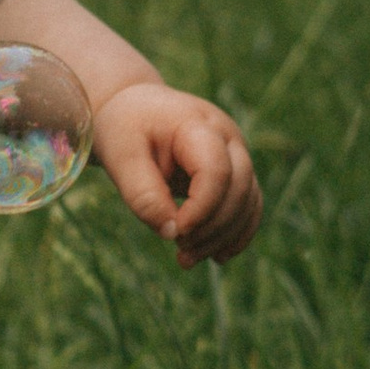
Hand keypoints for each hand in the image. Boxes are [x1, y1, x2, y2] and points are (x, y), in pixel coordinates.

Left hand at [90, 81, 262, 267]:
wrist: (132, 108)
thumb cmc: (123, 128)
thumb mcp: (120, 157)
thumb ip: (143, 194)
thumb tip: (171, 233)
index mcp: (198, 124)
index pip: (216, 172)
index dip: (202, 209)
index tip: (174, 233)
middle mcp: (227, 136)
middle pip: (238, 188)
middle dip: (212, 228)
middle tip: (179, 252)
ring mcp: (236, 152)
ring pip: (248, 200)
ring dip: (224, 237)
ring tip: (186, 259)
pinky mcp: (235, 170)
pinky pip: (249, 205)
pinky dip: (236, 233)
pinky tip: (216, 257)